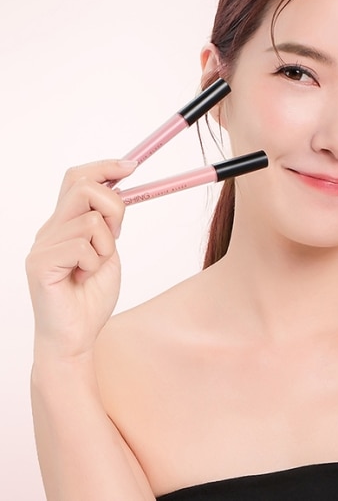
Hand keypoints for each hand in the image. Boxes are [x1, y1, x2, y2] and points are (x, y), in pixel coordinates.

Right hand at [25, 160, 136, 360]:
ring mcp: (42, 245)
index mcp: (64, 223)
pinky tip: (84, 278)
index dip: (105, 166)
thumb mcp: (109, 250)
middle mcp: (49, 229)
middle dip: (115, 206)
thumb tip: (120, 186)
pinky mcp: (40, 263)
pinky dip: (95, 261)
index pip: (77, 178)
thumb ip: (108, 222)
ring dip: (106, 245)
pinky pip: (83, 244)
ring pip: (91, 218)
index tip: (132, 166)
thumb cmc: (91, 297)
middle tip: (117, 236)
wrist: (76, 337)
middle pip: (83, 186)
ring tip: (94, 267)